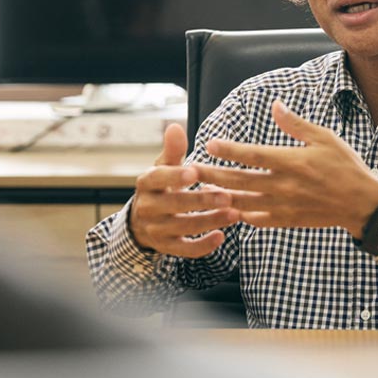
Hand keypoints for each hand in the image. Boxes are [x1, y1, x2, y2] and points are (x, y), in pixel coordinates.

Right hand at [128, 123, 237, 256]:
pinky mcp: (167, 248)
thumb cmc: (161, 187)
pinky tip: (222, 236)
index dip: (175, 176)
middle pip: (174, 205)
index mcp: (147, 183)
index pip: (158, 178)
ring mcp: (156, 230)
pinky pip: (185, 250)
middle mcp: (148, 208)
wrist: (143, 220)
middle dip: (201, 201)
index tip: (195, 172)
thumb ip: (173, 150)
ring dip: (210, 221)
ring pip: (184, 227)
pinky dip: (203, 246)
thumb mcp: (164, 167)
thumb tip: (175, 127)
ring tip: (233, 213)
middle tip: (226, 196)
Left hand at [193, 100, 377, 237]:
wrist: (362, 203)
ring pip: (244, 202)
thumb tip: (275, 105)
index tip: (210, 144)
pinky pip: (258, 220)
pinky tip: (228, 211)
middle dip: (213, 175)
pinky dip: (241, 215)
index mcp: (292, 161)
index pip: (253, 155)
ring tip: (201, 191)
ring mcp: (284, 205)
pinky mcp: (288, 220)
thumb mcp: (324, 138)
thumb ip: (296, 124)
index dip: (229, 150)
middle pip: (240, 180)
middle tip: (190, 171)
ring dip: (221, 197)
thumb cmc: (345, 166)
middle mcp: (284, 185)